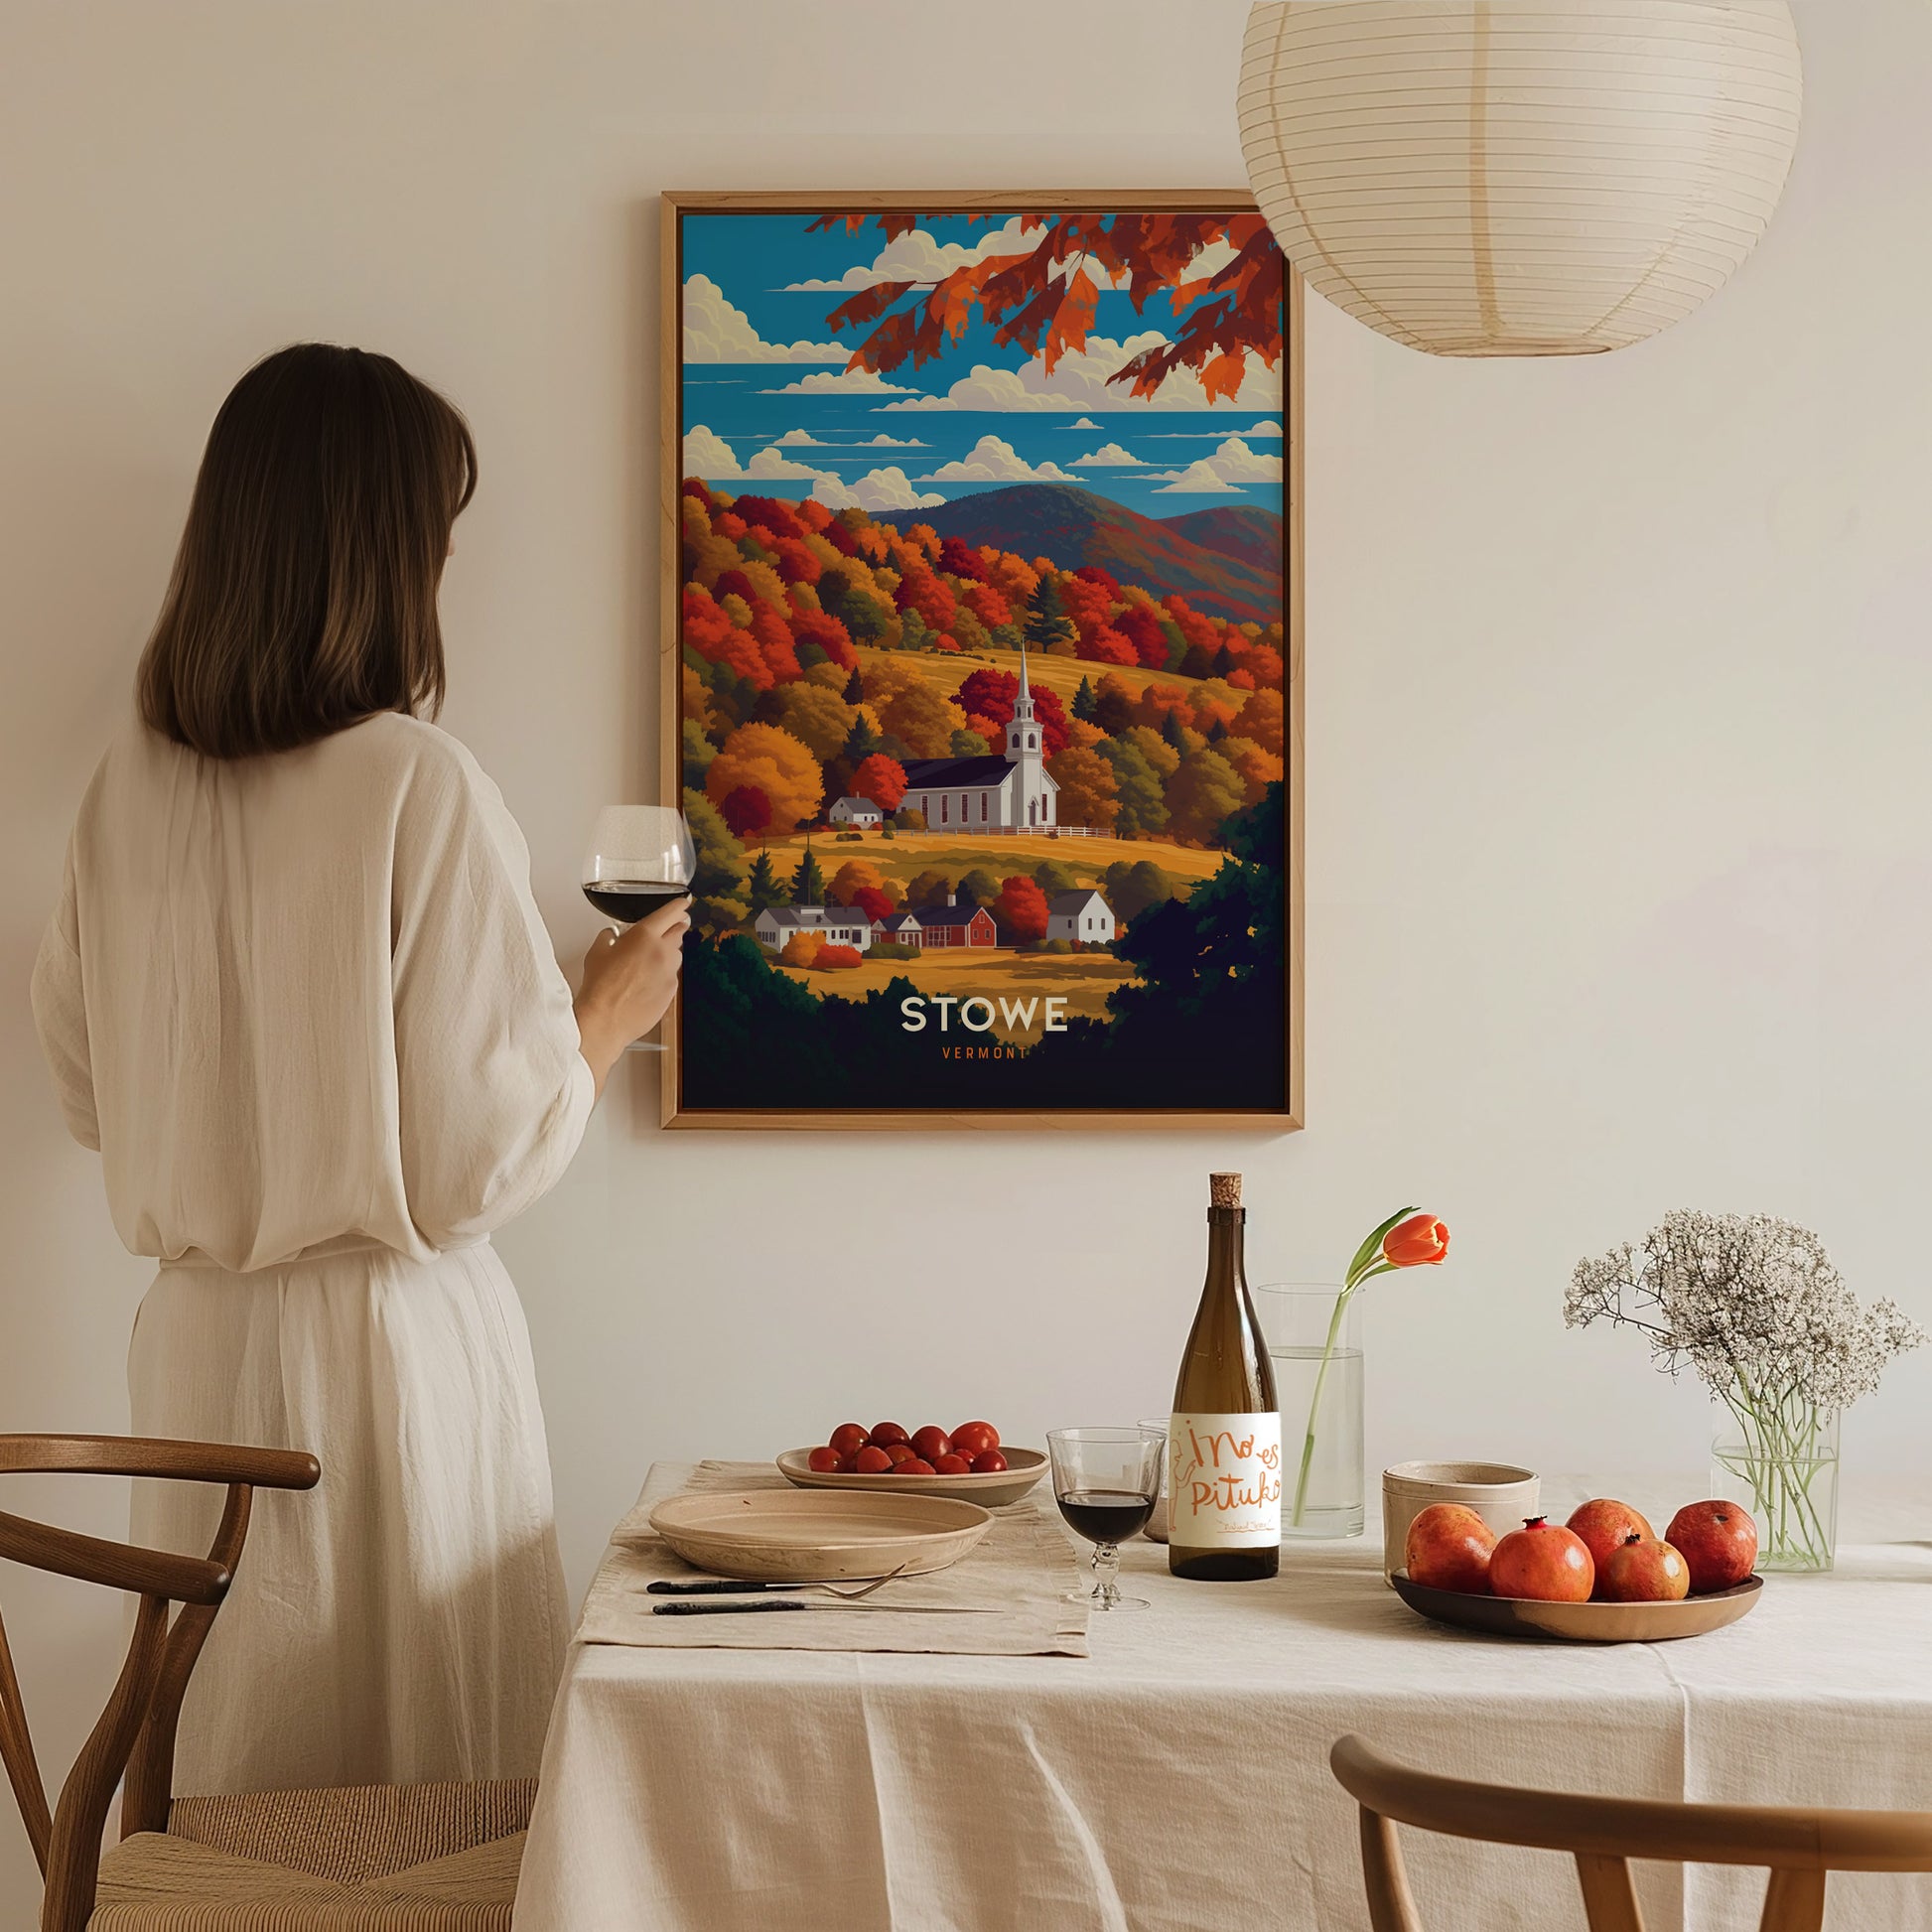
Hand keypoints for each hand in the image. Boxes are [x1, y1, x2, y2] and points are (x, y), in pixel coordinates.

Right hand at [574, 895, 690, 1094]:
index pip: (670, 913)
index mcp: (644, 935)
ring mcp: (670, 973)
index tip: (684, 903)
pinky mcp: (672, 992)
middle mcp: (662, 952)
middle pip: (679, 932)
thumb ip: (609, 937)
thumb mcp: (597, 952)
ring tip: (649, 960)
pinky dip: (663, 975)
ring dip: (668, 953)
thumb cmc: (600, 987)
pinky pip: (672, 977)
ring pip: (676, 955)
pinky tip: (647, 982)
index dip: (679, 906)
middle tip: (671, 927)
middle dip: (676, 927)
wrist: (606, 1019)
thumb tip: (612, 935)